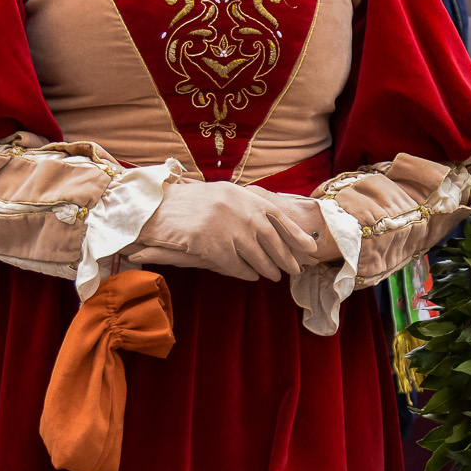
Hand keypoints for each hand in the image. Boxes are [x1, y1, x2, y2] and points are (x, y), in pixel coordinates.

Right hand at [129, 182, 328, 281]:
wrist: (160, 209)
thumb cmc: (192, 201)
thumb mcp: (225, 194)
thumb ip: (248, 205)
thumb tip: (270, 220)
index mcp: (247, 198)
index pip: (280, 218)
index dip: (297, 234)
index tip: (310, 248)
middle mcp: (244, 214)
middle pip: (274, 242)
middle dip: (287, 258)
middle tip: (295, 269)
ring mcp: (231, 232)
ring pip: (259, 258)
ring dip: (269, 269)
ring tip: (274, 275)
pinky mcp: (217, 250)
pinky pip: (239, 267)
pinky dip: (247, 273)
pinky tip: (251, 276)